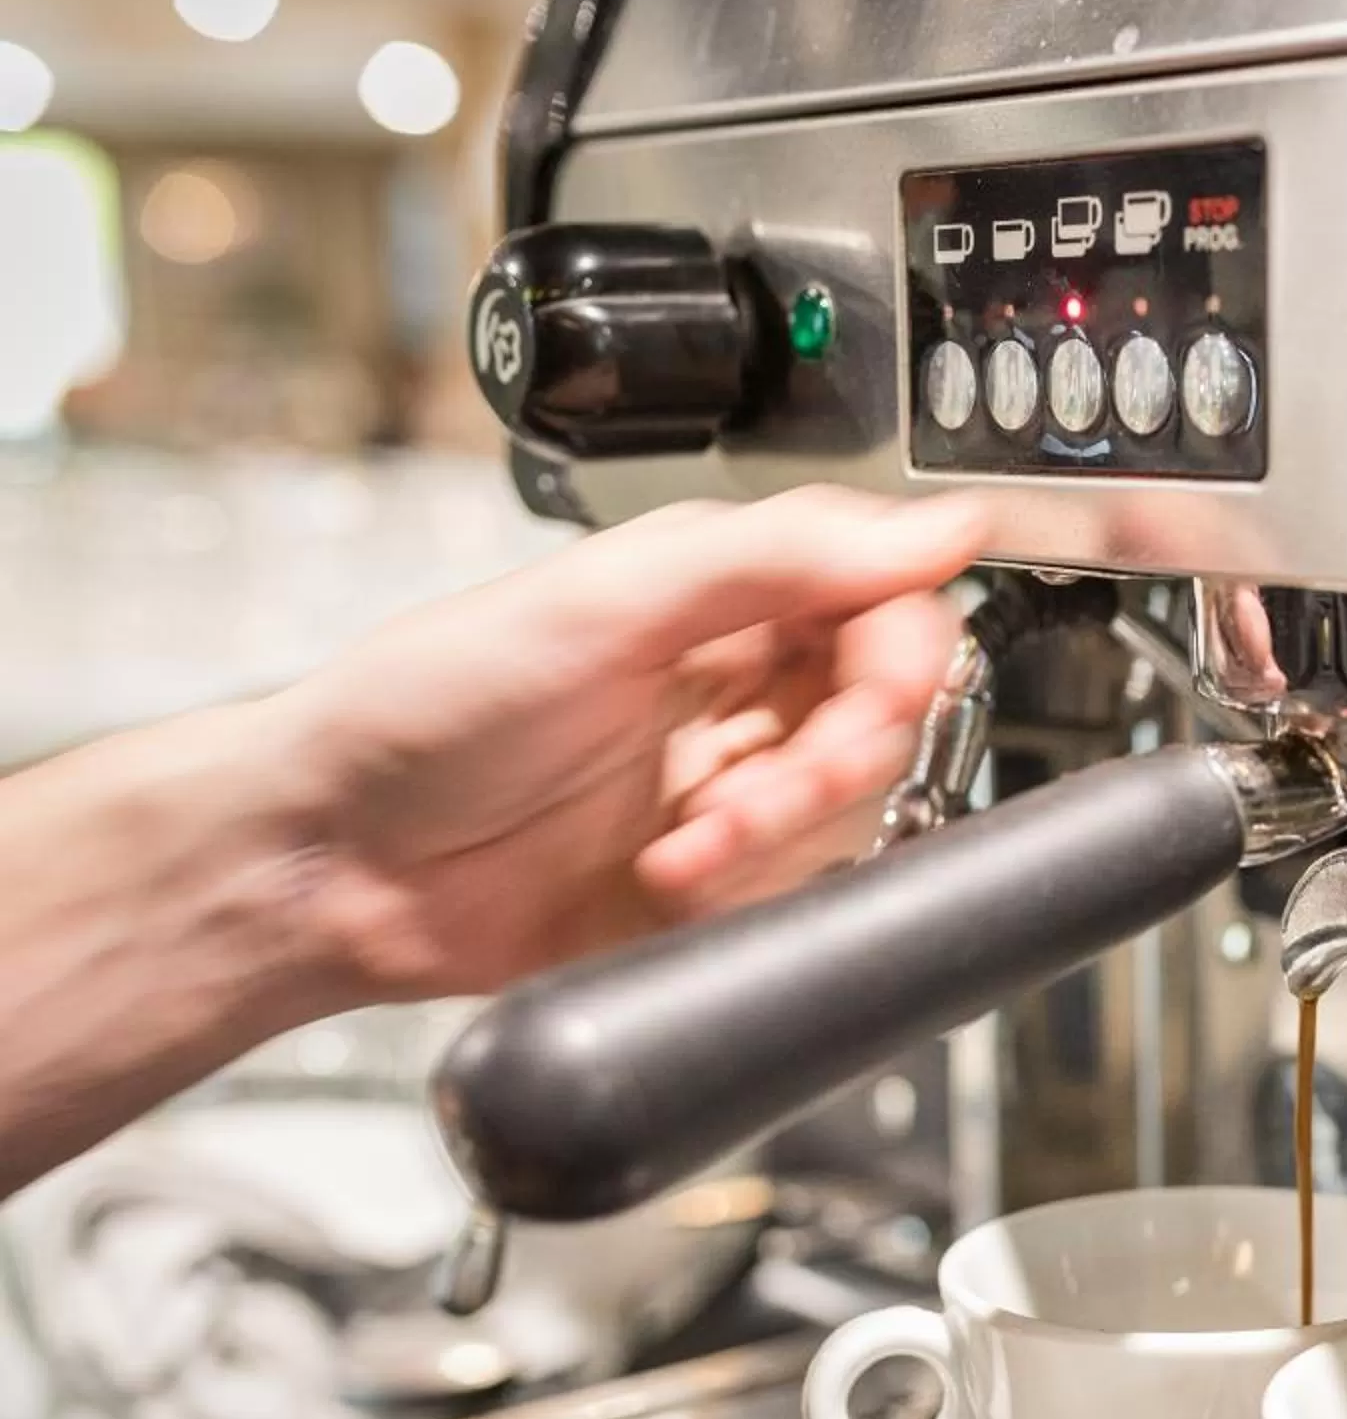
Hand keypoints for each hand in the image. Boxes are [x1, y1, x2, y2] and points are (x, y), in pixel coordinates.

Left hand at [274, 486, 997, 998]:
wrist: (338, 865)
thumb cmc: (428, 712)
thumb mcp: (610, 602)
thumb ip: (783, 554)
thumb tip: (937, 525)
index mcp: (729, 592)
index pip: (889, 609)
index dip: (903, 658)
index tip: (879, 695)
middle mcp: (743, 686)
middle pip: (888, 721)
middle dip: (831, 764)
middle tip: (758, 784)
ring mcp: (732, 788)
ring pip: (852, 814)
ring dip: (777, 836)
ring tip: (688, 839)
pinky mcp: (718, 883)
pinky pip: (800, 894)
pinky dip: (743, 892)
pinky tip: (671, 878)